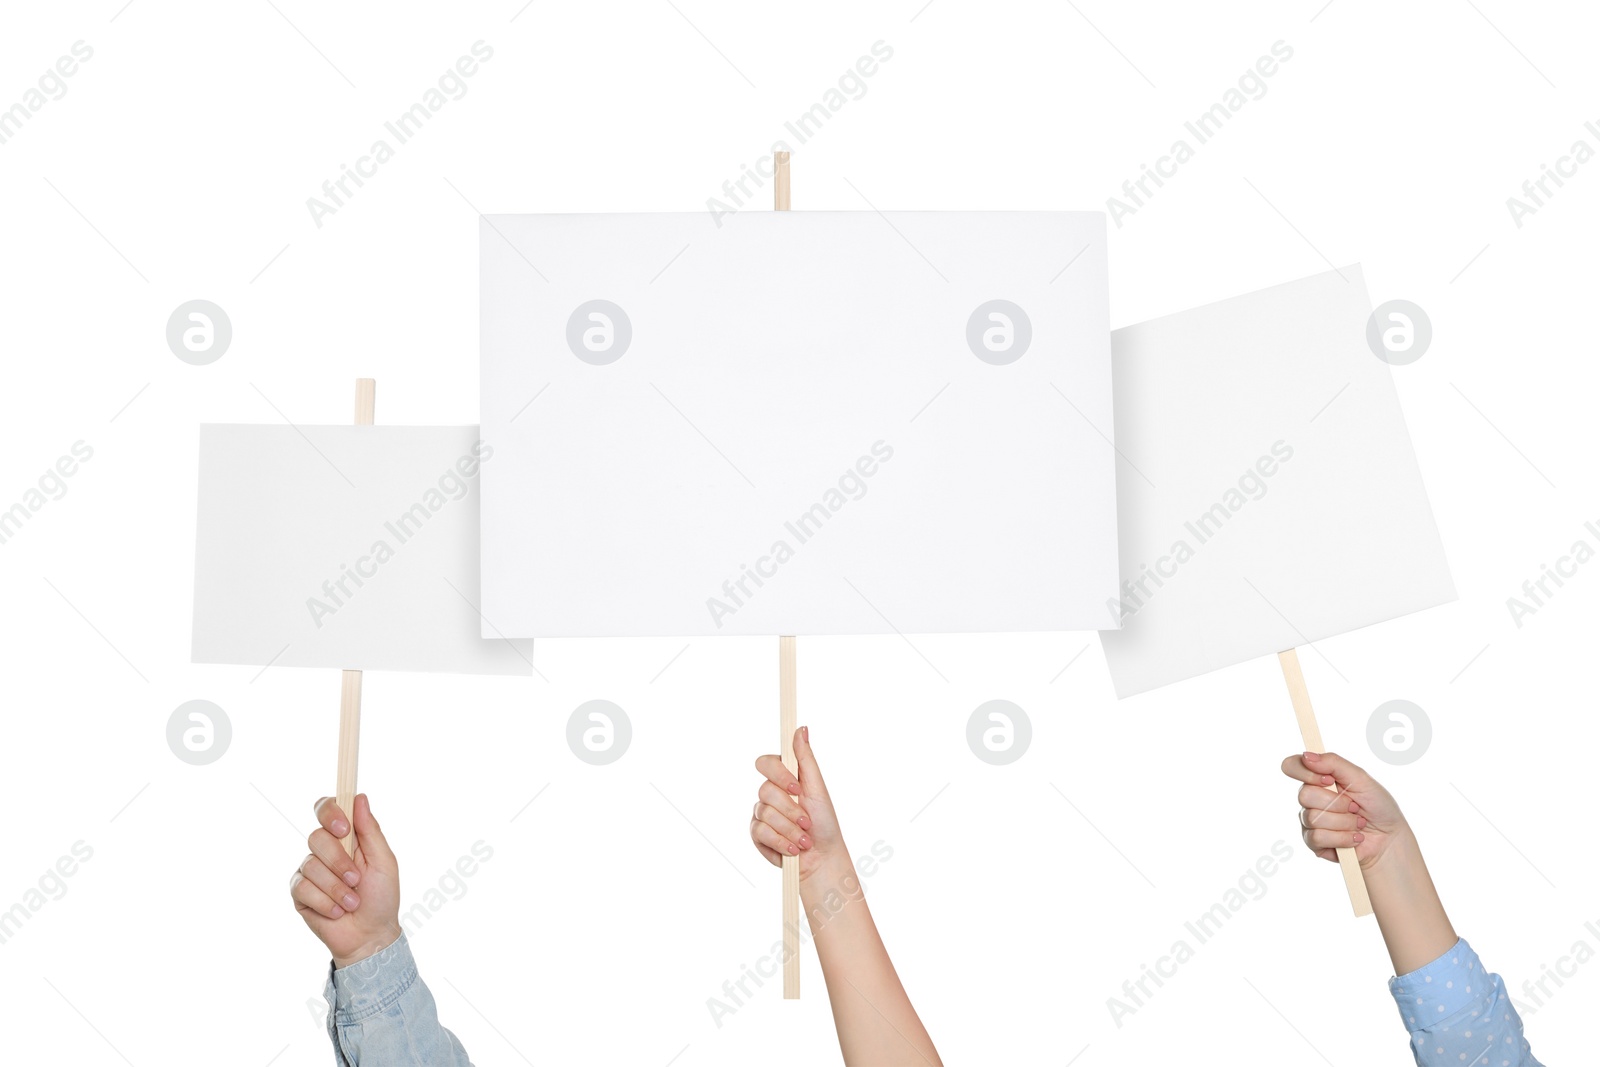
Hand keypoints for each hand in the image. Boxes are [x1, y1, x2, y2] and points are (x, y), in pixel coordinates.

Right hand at [290, 794, 401, 967]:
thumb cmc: (381, 896)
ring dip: (337, 888)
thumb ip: (370, 830)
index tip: (343, 828)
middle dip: (339, 861)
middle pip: (317, 837)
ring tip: (352, 902)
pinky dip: (326, 902)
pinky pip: (303, 888)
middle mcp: (325, 850)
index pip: (326, 809)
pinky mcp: (299, 893)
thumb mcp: (384, 861)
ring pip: (311, 865)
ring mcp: (310, 871)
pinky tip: (337, 911)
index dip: (330, 812)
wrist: (370, 934)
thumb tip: (359, 797)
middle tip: (356, 879)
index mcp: (347, 837)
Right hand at [751, 726, 845, 880]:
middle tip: (807, 822)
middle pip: (765, 791)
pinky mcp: (757, 834)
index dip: (779, 775)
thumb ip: (805, 758)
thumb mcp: (818, 788)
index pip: (765, 763)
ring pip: (764, 814)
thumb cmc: (824, 823)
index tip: (797, 788)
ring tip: (804, 840)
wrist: (821, 858)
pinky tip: (793, 850)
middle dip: (791, 811)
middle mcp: (770, 794)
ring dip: (790, 830)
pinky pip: (760, 832)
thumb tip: (801, 727)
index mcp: (784, 778)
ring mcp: (761, 814)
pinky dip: (781, 843)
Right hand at [1281, 751, 1409, 869]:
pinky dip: (1342, 838)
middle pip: (1304, 795)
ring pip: (1313, 818)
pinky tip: (1353, 838)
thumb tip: (1306, 755)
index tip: (1329, 780)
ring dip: (1344, 822)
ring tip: (1358, 824)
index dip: (1305, 772)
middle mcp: (1310, 799)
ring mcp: (1309, 821)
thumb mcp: (1361, 779)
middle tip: (1354, 806)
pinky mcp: (1313, 842)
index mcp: (1318, 779)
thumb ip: (1334, 763)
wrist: (1390, 839)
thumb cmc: (1378, 807)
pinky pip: (1317, 837)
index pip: (1292, 766)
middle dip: (1337, 803)